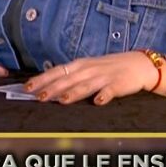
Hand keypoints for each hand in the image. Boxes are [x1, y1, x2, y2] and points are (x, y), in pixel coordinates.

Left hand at [23, 52, 162, 104]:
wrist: (138, 64)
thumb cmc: (108, 68)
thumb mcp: (87, 68)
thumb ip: (70, 77)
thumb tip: (47, 87)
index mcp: (79, 65)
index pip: (56, 71)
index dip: (42, 79)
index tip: (27, 88)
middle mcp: (89, 69)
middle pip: (68, 79)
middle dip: (53, 88)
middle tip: (39, 97)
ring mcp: (104, 76)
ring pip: (86, 85)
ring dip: (74, 93)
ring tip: (62, 101)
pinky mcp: (119, 84)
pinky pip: (110, 90)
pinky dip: (104, 95)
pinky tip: (98, 102)